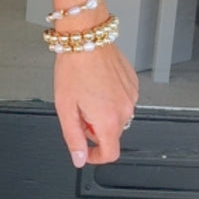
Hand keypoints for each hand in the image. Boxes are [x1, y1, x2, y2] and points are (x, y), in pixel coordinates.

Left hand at [53, 39, 137, 167]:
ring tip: (87, 95)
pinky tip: (97, 86)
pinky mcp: (133, 84)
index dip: (96, 157)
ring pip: (117, 117)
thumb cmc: (74, 68)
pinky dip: (110, 100)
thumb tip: (79, 158)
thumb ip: (73, 138)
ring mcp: (131, 96)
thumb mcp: (65, 108)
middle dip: (94, 130)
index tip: (86, 152)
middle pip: (112, 134)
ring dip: (102, 114)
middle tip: (79, 111)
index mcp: (108, 119)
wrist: (87, 39)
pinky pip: (122, 101)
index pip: (110, 153)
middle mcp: (125, 109)